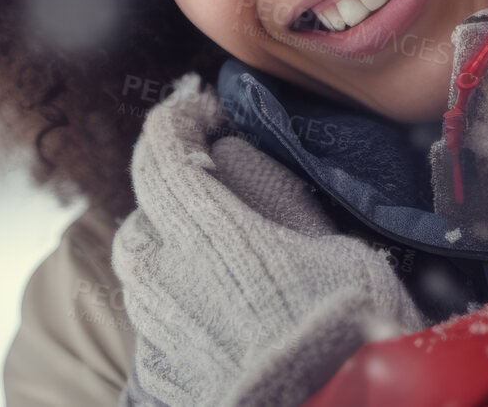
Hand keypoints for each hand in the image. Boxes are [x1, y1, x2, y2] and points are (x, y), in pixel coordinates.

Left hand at [111, 74, 424, 406]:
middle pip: (144, 216)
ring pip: (143, 275)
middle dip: (175, 197)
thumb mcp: (336, 248)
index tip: (204, 108)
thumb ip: (275, 194)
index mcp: (203, 231)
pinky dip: (182, 313)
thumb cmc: (344, 333)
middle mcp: (160, 279)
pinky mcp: (155, 379)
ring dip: (173, 258)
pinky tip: (224, 326)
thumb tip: (231, 153)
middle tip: (222, 198)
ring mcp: (152, 334)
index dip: (180, 118)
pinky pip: (156, 328)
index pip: (162, 150)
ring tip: (226, 268)